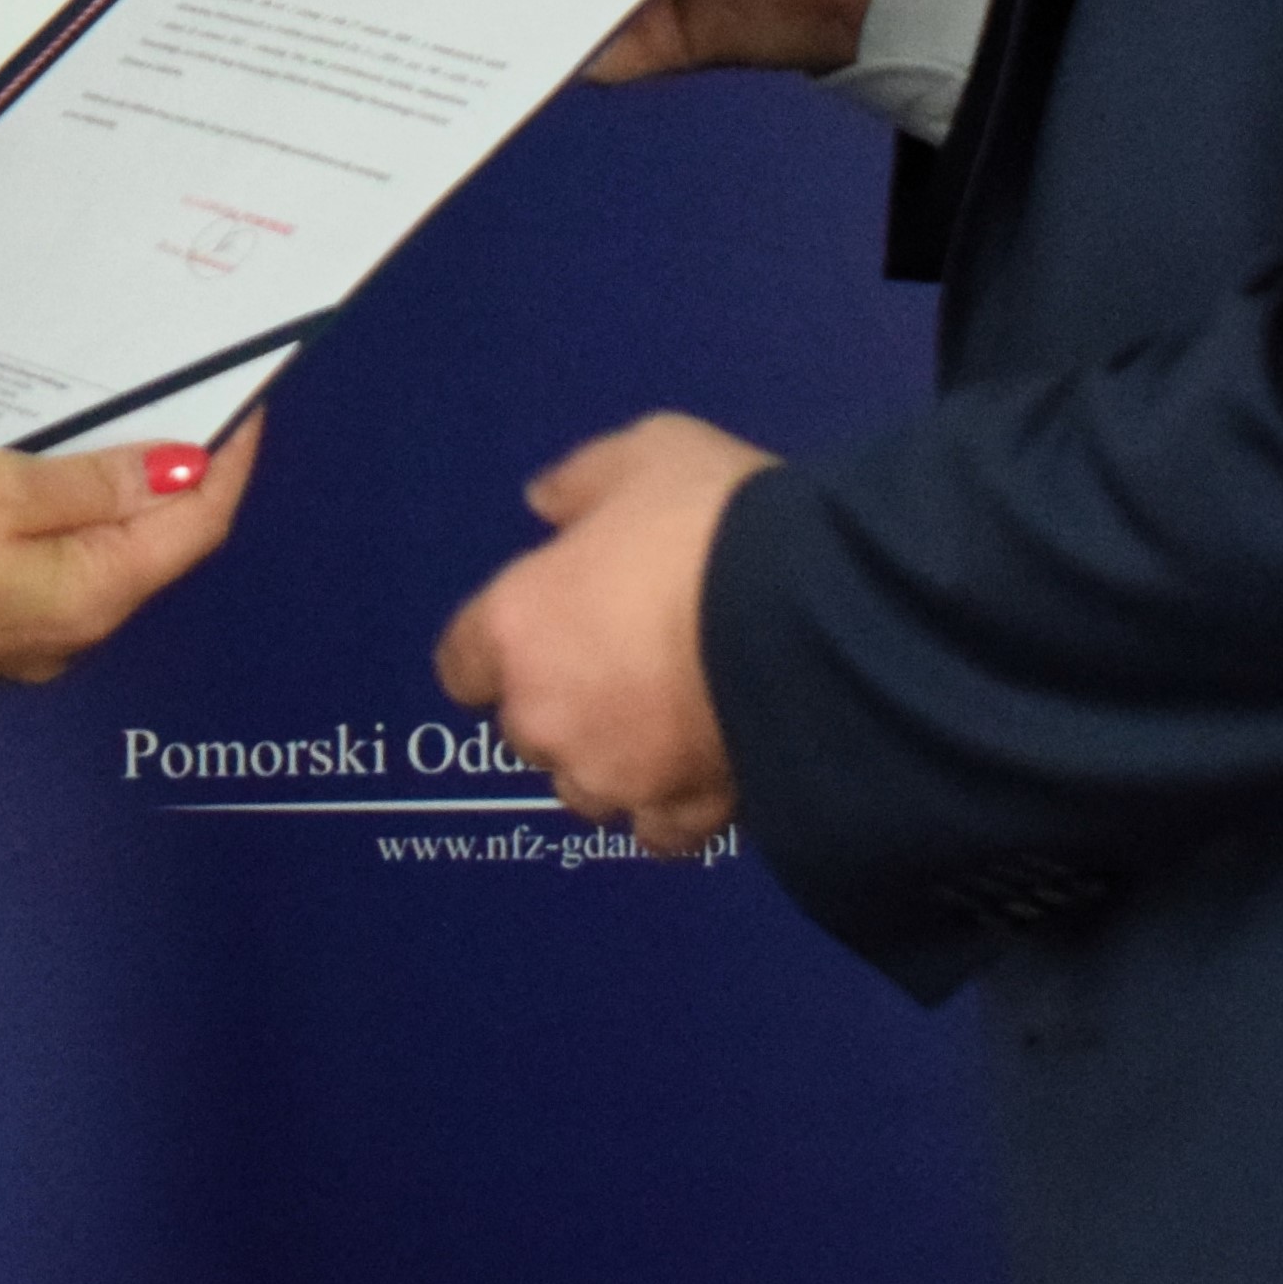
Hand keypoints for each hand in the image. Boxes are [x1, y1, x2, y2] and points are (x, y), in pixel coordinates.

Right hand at [0, 416, 261, 681]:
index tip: (245, 403)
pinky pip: (48, 566)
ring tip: (120, 418)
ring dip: (117, 493)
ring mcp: (17, 638)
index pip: (193, 527)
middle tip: (188, 396)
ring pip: (98, 556)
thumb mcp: (0, 484)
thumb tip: (179, 471)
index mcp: (85, 600)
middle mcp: (65, 635)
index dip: (227, 461)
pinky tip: (46, 468)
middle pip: (153, 547)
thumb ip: (96, 483)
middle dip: (178, 474)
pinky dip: (65, 515)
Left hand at [432, 412, 772, 854]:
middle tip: (627, 658)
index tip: (543, 627)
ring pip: (588, 786)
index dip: (499, 648)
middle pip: (528, 727)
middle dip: (564, 700)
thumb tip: (543, 503)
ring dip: (612, 758)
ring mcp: (614, 775)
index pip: (463, 665)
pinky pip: (659, 830)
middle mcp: (547, 715)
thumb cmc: (714, 519)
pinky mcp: (684, 816)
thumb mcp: (648, 452)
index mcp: (518, 626)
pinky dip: (672, 807)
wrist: (818, 608)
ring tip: (669, 718)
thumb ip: (583, 483)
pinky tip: (703, 772)